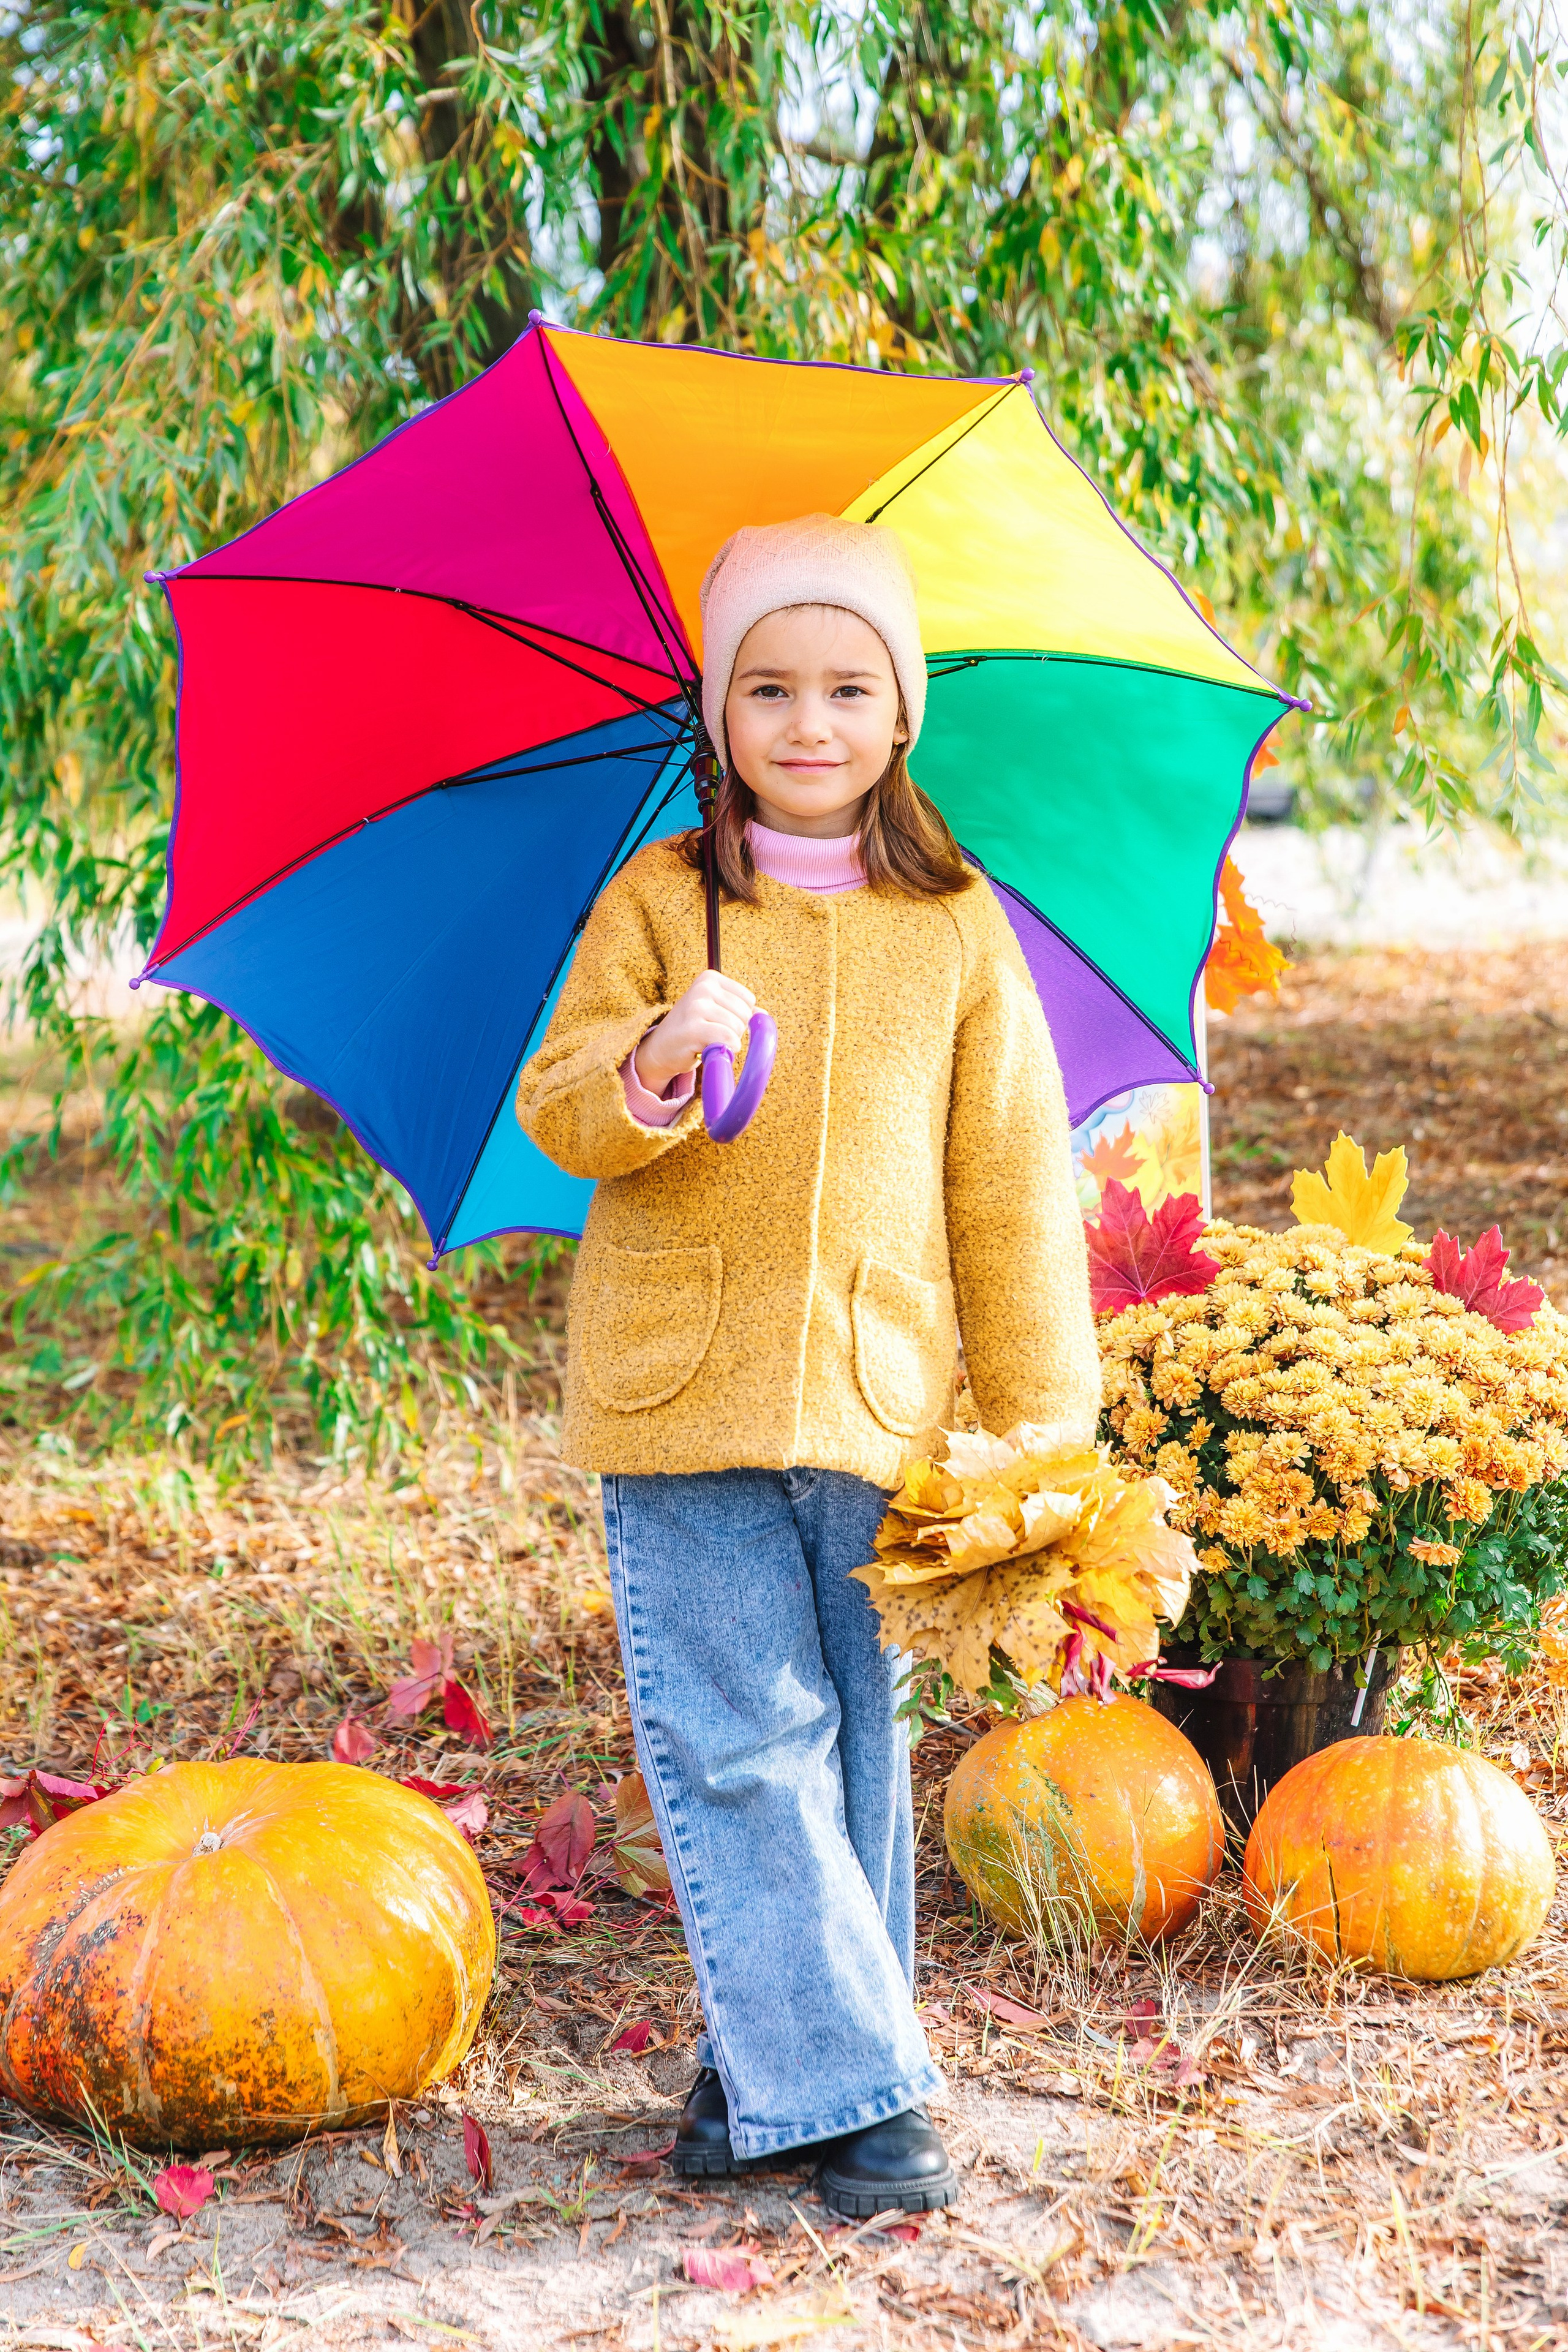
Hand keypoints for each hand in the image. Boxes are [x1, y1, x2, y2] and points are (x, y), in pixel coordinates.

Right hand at [634, 972, 756, 1096]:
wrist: (661, 1048)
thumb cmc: (692, 1029)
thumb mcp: (716, 1012)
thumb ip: (740, 1010)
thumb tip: (763, 1015)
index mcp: (710, 978)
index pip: (748, 1000)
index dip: (739, 1017)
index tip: (717, 1021)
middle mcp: (703, 988)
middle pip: (745, 1014)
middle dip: (734, 1030)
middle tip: (711, 1033)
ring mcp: (696, 1006)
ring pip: (737, 1028)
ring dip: (727, 1042)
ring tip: (706, 1040)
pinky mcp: (692, 1028)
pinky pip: (728, 1039)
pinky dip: (725, 1050)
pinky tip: (708, 1049)